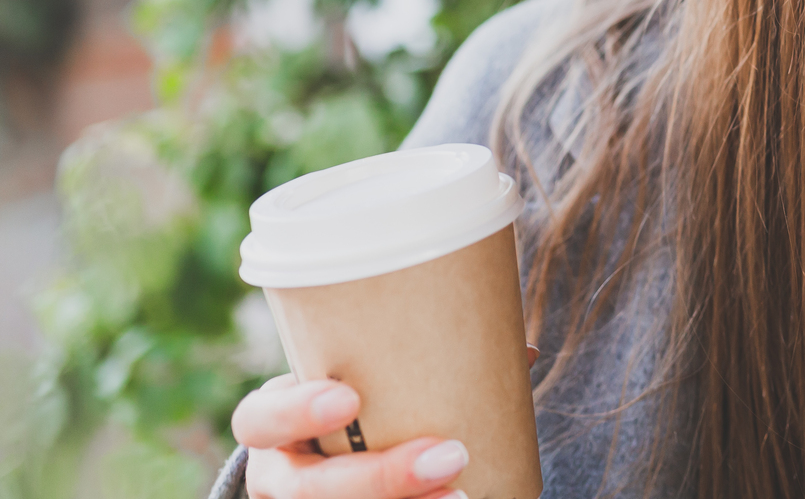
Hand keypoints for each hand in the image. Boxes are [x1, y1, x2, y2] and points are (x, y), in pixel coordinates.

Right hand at [234, 374, 469, 498]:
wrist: (336, 446)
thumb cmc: (355, 399)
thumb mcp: (355, 377)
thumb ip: (407, 361)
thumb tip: (518, 348)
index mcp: (270, 425)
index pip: (258, 420)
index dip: (296, 412)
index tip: (350, 397)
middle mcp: (279, 475)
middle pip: (309, 489)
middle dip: (381, 478)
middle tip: (451, 455)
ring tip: (462, 492)